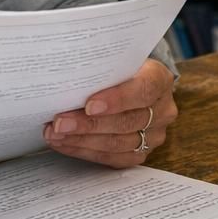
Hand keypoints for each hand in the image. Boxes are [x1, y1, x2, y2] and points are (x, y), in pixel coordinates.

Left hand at [42, 58, 175, 166]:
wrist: (129, 83)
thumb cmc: (117, 69)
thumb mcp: (114, 60)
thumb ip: (100, 67)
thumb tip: (65, 75)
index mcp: (160, 79)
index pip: (143, 90)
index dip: (117, 99)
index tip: (89, 105)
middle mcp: (163, 110)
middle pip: (127, 121)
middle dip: (88, 124)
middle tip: (59, 123)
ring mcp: (154, 135)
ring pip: (117, 143)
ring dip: (81, 140)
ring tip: (54, 134)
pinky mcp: (140, 153)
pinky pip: (112, 158)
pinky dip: (84, 151)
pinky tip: (65, 144)